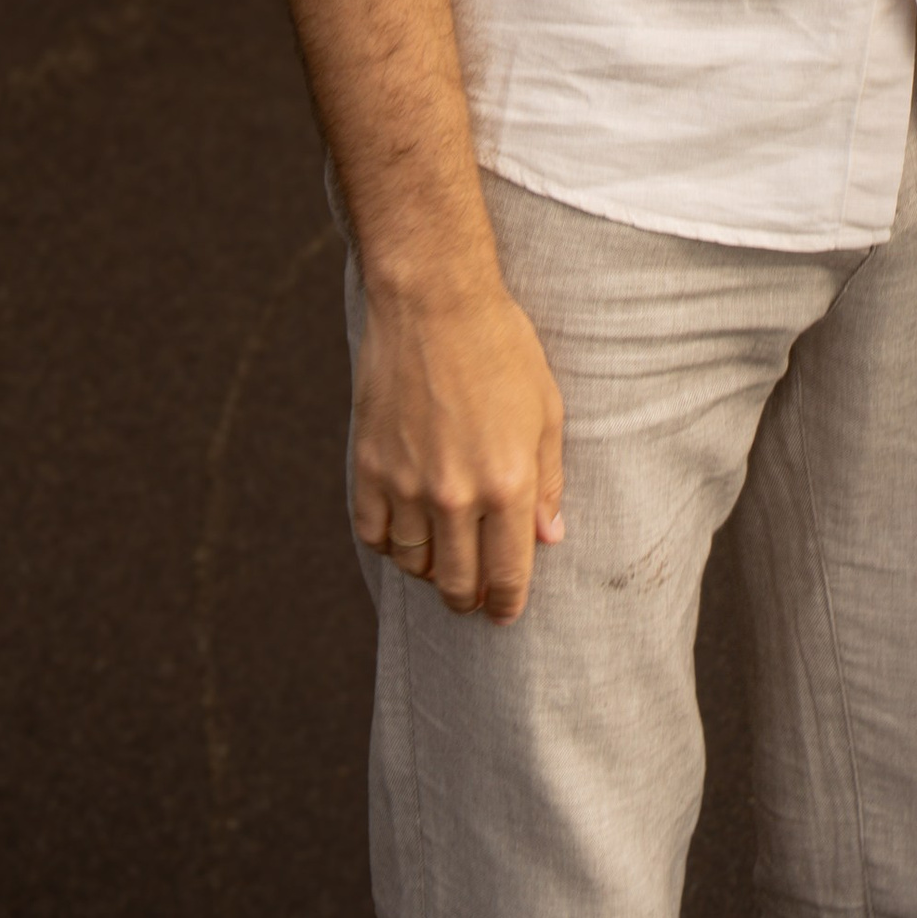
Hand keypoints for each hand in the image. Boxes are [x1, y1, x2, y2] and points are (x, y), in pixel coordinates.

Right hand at [352, 275, 566, 622]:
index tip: (504, 614)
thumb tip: (549, 538)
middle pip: (456, 582)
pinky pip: (374, 535)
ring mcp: (406, 485)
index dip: (506, 605)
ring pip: (412, 565)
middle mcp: (454, 495)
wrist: (432, 303)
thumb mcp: (546, 410)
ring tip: (443, 554)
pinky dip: (390, 543)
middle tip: (473, 593)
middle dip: (468, 596)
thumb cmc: (501, 349)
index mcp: (507, 484)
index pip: (507, 575)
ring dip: (429, 569)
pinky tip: (407, 528)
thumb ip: (548, 481)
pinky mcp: (367, 469)